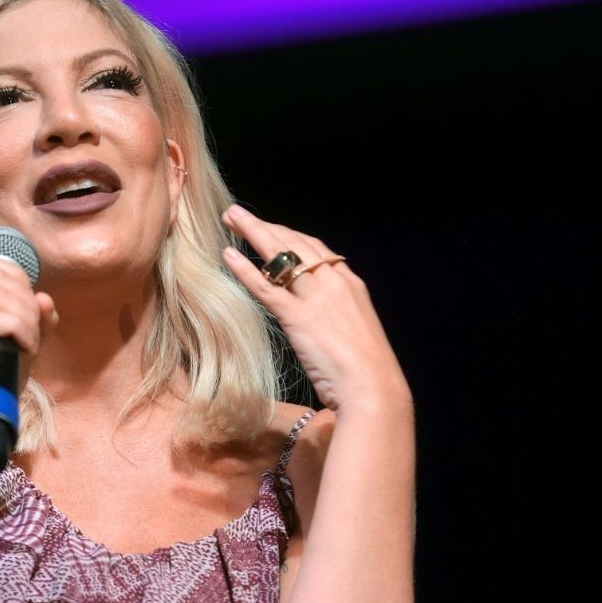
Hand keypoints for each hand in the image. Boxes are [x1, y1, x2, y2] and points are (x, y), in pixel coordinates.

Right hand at [0, 255, 57, 436]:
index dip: (17, 281)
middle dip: (25, 302)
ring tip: (30, 342)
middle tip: (33, 332)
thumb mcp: (15, 342)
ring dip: (24, 317)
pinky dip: (17, 329)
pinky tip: (25, 346)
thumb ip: (33, 318)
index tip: (29, 311)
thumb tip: (45, 299)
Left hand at [220, 203, 408, 412]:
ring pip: (279, 255)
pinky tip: (228, 256)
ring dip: (252, 232)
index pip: (316, 249)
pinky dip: (244, 269)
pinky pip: (265, 287)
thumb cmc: (366, 371)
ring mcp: (316, 298)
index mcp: (351, 285)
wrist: (373, 387)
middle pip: (295, 243)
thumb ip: (336, 318)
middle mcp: (334, 283)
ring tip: (230, 218)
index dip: (289, 236)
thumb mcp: (355, 333)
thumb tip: (320, 322)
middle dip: (266, 226)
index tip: (270, 228)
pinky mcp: (299, 317)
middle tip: (239, 214)